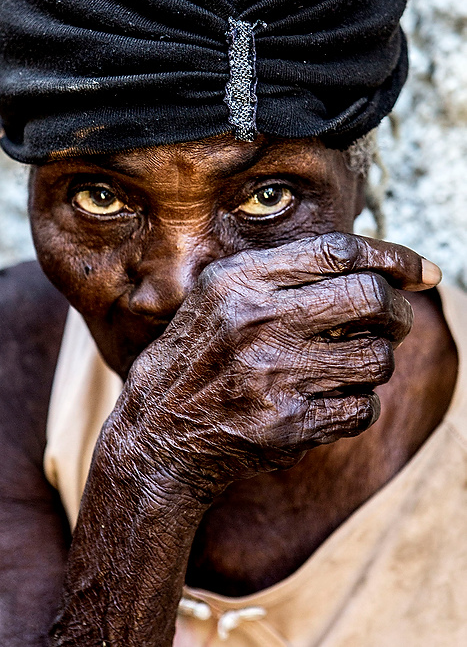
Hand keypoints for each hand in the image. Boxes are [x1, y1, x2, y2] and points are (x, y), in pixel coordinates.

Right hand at [101, 232, 439, 498]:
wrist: (159, 431)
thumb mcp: (222, 292)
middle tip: (394, 320)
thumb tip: (385, 268)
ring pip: (376, 358)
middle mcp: (257, 322)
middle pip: (370, 298)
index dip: (393, 256)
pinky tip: (334, 399)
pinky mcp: (288, 426)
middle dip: (398, 310)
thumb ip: (289, 271)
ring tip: (352, 363)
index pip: (340, 251)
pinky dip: (359, 403)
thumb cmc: (201, 353)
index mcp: (241, 280)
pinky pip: (362, 408)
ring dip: (377, 360)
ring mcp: (273, 376)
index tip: (421, 270)